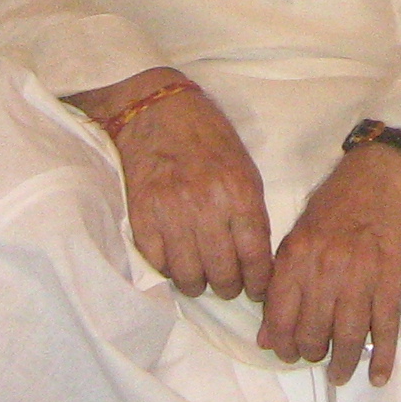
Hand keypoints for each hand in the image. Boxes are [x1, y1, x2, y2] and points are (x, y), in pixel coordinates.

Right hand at [87, 74, 273, 301]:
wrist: (157, 111)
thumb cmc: (207, 137)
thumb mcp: (244, 168)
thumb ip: (250, 213)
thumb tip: (254, 258)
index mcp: (239, 193)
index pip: (255, 256)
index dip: (258, 282)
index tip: (257, 290)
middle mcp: (207, 207)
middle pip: (222, 273)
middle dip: (229, 287)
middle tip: (228, 286)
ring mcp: (171, 214)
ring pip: (189, 276)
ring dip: (197, 283)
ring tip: (200, 277)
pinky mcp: (142, 217)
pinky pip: (158, 264)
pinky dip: (168, 269)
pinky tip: (175, 261)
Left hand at [257, 142, 400, 385]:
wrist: (384, 174)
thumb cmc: (338, 202)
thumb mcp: (300, 232)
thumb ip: (282, 280)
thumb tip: (267, 332)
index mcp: (297, 255)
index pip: (280, 316)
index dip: (280, 343)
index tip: (285, 352)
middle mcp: (326, 269)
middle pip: (313, 332)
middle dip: (311, 353)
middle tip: (314, 357)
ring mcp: (361, 276)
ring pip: (347, 336)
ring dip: (341, 363)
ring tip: (338, 374)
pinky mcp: (392, 279)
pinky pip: (384, 328)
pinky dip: (381, 357)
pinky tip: (377, 376)